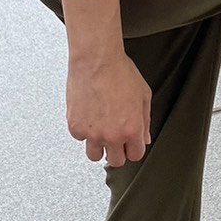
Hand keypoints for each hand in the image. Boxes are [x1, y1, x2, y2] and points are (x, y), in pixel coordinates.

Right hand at [66, 52, 152, 167]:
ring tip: (99, 128)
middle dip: (117, 151)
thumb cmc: (119, 71)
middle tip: (114, 137)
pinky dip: (82, 130)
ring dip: (98, 145)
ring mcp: (92, 132)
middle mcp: (112, 135)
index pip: (135, 155)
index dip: (133, 148)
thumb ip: (145, 121)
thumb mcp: (143, 95)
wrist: (96, 59)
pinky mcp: (75, 126)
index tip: (129, 143)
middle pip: (116, 161)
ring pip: (94, 155)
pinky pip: (79, 138)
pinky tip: (88, 115)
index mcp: (132, 129)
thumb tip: (143, 138)